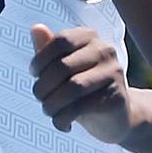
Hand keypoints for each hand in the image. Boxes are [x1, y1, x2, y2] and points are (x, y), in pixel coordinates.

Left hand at [28, 24, 134, 143]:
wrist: (115, 117)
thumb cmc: (81, 88)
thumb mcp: (61, 68)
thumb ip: (48, 50)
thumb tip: (35, 28)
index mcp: (89, 37)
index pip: (60, 41)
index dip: (40, 60)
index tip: (35, 75)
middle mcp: (105, 50)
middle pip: (62, 67)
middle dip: (42, 87)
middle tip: (40, 99)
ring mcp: (114, 73)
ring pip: (72, 89)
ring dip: (51, 105)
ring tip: (49, 112)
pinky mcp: (117, 97)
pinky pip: (81, 107)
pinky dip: (63, 118)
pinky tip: (62, 124)